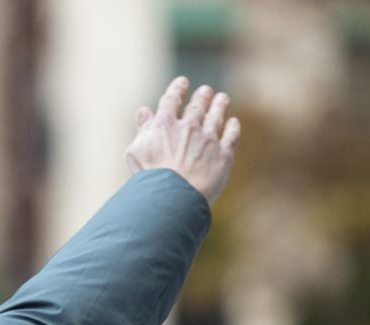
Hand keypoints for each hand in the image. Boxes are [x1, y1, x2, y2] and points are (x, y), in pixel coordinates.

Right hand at [126, 76, 240, 202]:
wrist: (174, 196)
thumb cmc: (149, 178)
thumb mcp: (136, 151)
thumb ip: (142, 129)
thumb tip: (144, 111)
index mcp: (165, 125)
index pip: (172, 100)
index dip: (177, 89)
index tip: (182, 82)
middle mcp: (189, 127)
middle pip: (198, 105)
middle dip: (202, 96)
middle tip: (206, 91)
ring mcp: (208, 139)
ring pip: (216, 116)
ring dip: (219, 105)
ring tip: (222, 98)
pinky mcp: (223, 155)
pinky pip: (231, 135)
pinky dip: (233, 127)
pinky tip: (233, 122)